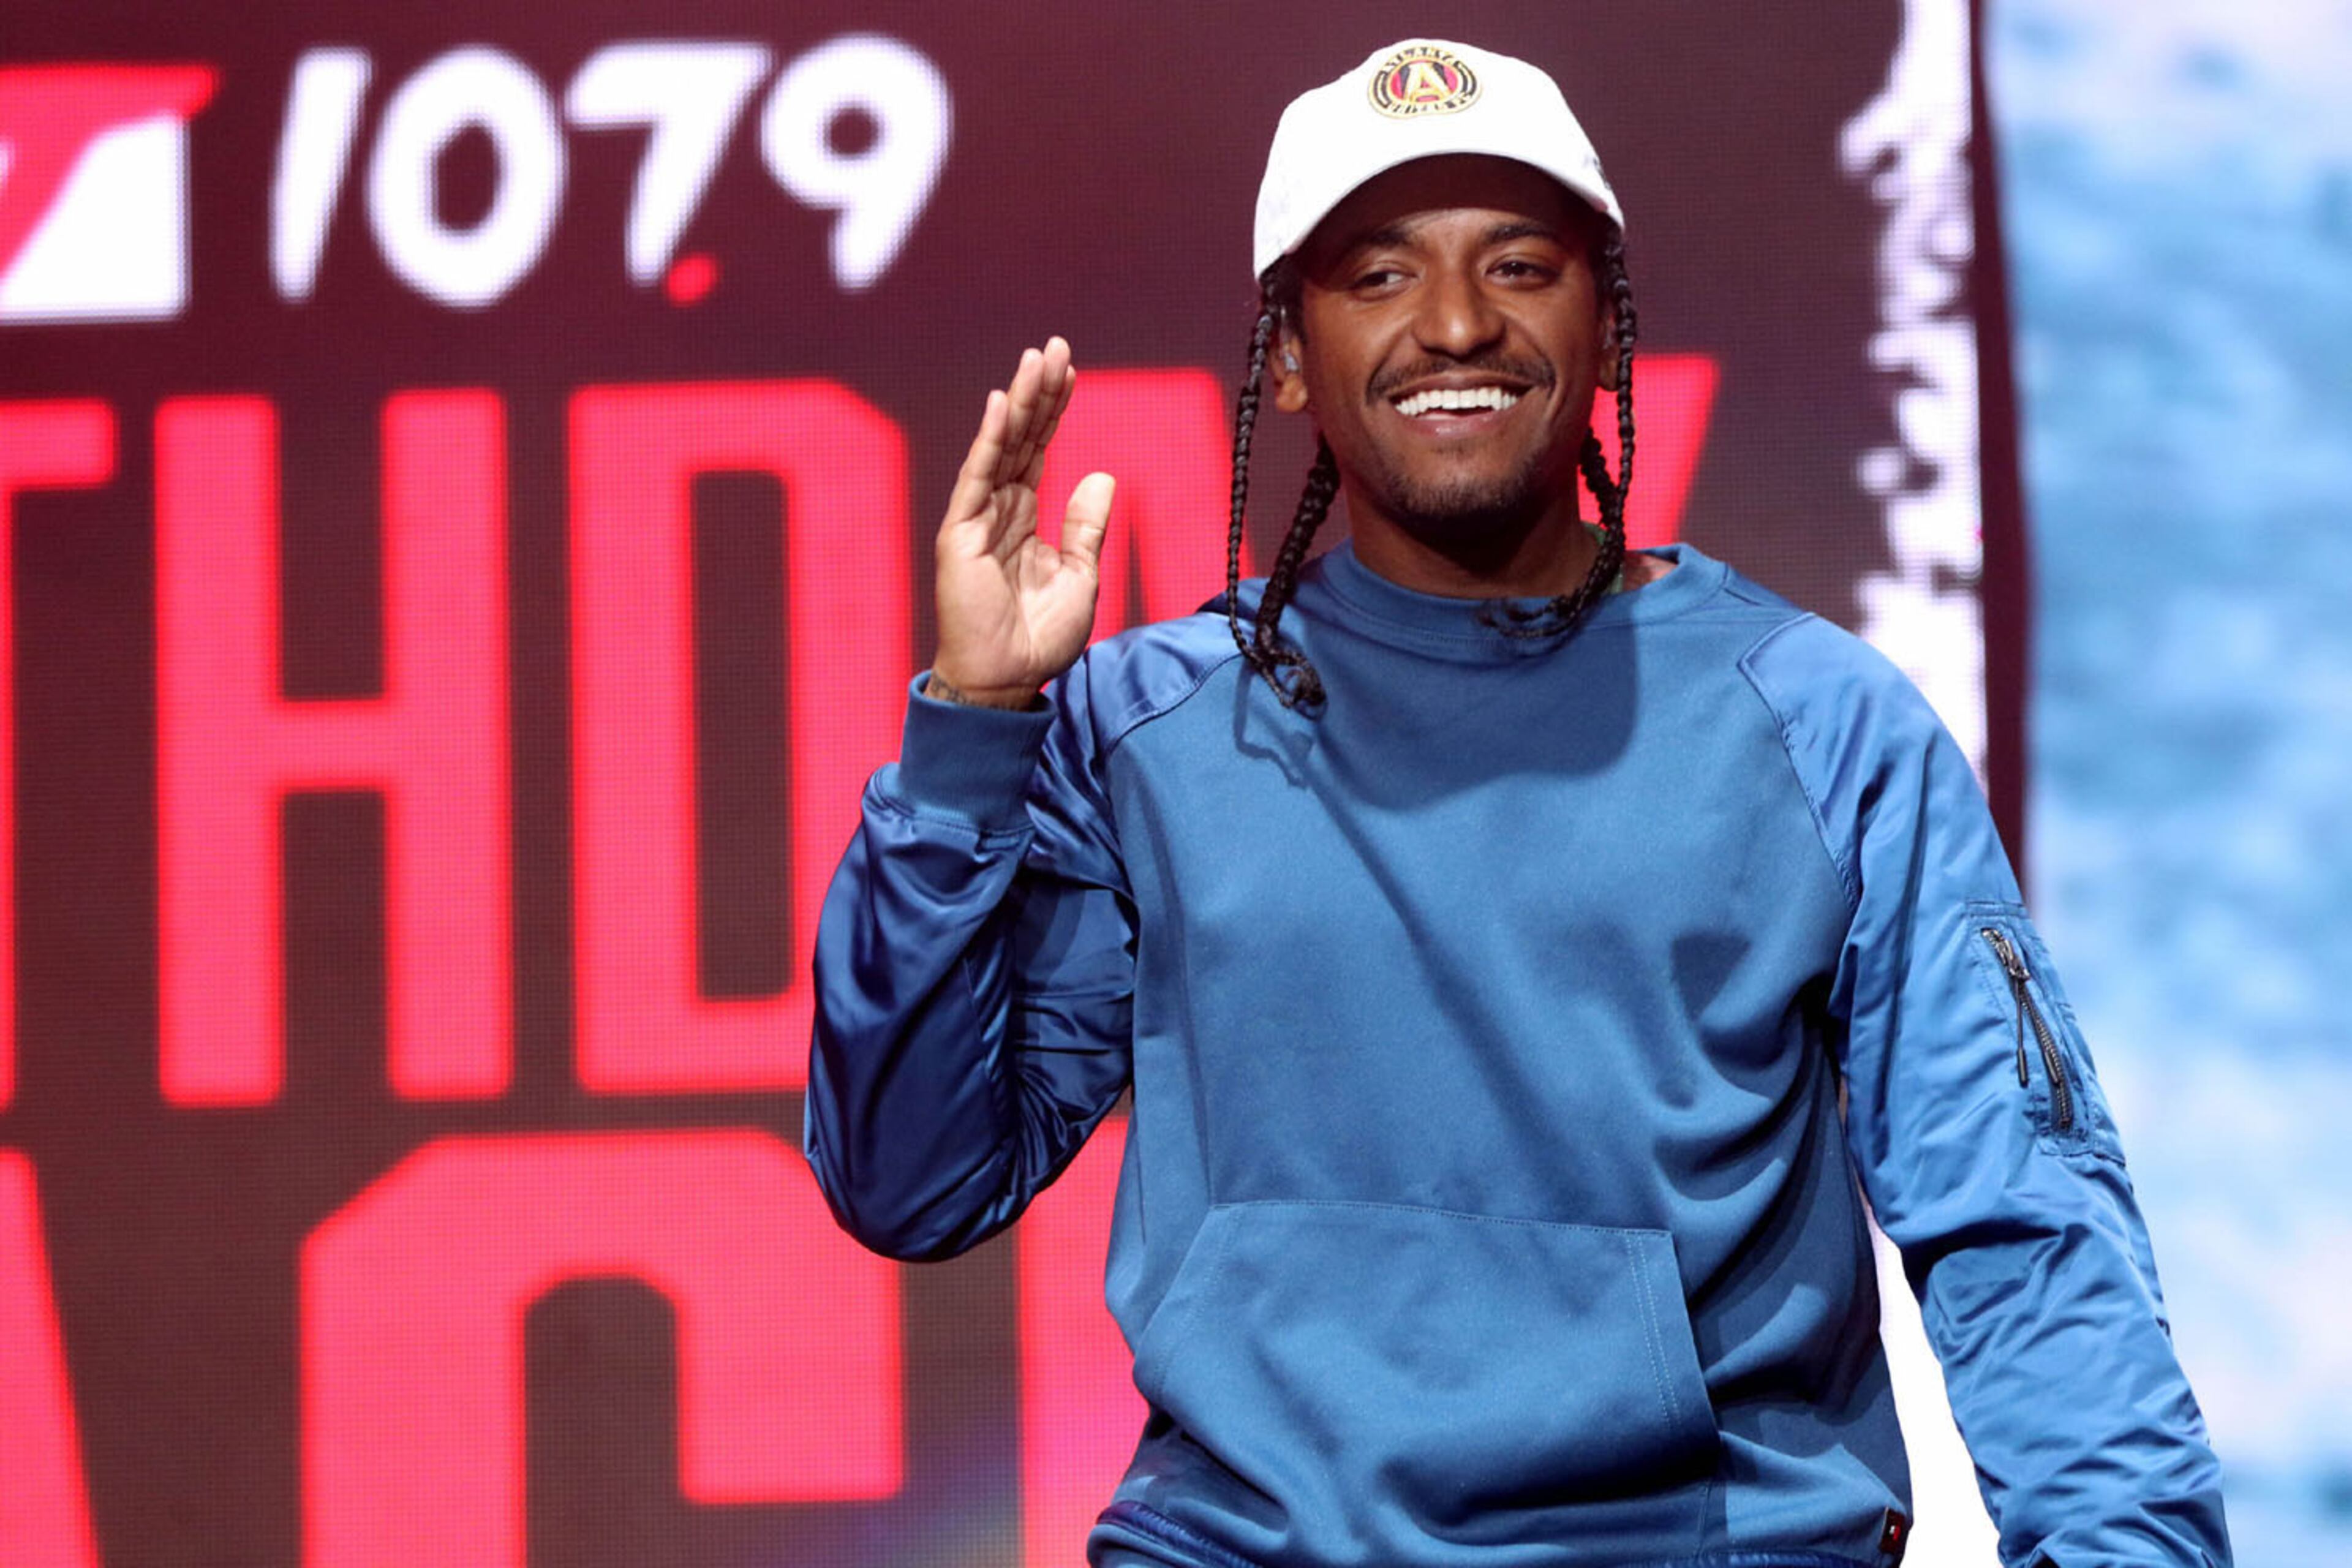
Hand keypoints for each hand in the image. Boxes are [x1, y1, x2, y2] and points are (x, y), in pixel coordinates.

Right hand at [927, 336, 1115, 706]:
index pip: (1039, 450)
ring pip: (1001, 447)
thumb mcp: (1081, 575)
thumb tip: (1102, 475)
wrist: (1007, 679)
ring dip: (1019, 402)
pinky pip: (978, 478)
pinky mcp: (962, 534)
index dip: (1054, 410)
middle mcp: (998, 510)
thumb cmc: (1040, 637)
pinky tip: (1001, 403)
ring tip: (1037, 359)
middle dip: (1038, 392)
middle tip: (1056, 346)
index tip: (1070, 370)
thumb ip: (1086, 526)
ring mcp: (977, 518)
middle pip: (1021, 438)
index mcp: (1024, 518)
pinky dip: (989, 440)